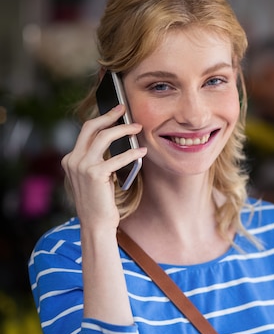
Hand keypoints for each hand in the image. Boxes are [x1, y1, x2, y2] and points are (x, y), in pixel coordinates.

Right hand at [62, 104, 145, 230]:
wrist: (96, 224)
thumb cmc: (99, 203)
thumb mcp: (95, 177)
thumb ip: (98, 160)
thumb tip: (116, 141)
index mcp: (70, 159)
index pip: (85, 132)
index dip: (101, 119)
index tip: (115, 111)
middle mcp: (73, 160)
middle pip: (91, 128)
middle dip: (109, 116)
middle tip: (124, 109)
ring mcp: (81, 166)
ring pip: (104, 138)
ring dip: (123, 130)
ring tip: (137, 128)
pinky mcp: (94, 174)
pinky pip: (117, 158)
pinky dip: (131, 153)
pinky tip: (142, 152)